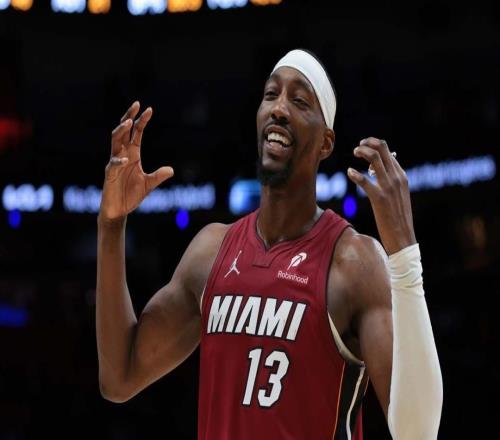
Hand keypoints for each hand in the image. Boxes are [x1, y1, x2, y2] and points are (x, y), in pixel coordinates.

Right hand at [99, 101, 173, 221]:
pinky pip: (113, 165)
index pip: (137, 133)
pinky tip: (126, 160)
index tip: (149, 109)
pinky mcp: (110, 175)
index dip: (142, 121)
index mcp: (133, 154)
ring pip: (115, 141)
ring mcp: (115, 163)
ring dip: (121, 131)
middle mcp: (122, 155)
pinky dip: (119, 162)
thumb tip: (171, 170)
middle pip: (123, 131)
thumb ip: (158, 176)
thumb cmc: (131, 195)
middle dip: (129, 117)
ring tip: (129, 122)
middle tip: (136, 104)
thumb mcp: (149, 184)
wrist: (119, 210)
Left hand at [347, 137, 415, 254]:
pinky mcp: (379, 198)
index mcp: (402, 176)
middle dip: (368, 143)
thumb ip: (392, 179)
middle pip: (382, 149)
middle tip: (358, 146)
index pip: (388, 152)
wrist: (403, 236)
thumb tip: (382, 165)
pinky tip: (349, 172)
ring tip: (354, 152)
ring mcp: (388, 187)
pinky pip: (364, 180)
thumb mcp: (400, 194)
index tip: (364, 147)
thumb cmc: (398, 216)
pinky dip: (355, 174)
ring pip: (374, 158)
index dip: (374, 146)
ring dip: (362, 151)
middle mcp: (396, 178)